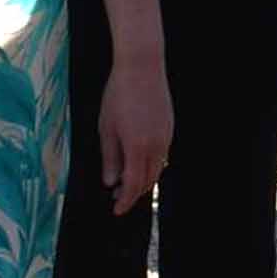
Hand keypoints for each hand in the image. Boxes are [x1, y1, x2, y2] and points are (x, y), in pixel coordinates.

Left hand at [97, 58, 171, 216]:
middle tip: (117, 197)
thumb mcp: (107, 127)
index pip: (133, 185)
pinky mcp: (170, 129)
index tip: (116, 210)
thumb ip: (110, 157)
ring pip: (157, 169)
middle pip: (147, 181)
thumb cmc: (119, 94)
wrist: (142, 67)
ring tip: (126, 182)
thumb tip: (111, 182)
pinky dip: (150, 166)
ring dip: (143, 180)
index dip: (125, 201)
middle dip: (133, 193)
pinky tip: (138, 162)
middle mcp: (156, 146)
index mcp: (137, 147)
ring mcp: (166, 137)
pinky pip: (162, 156)